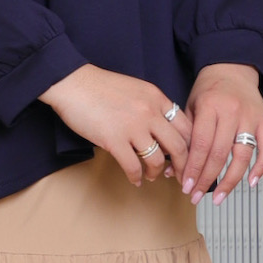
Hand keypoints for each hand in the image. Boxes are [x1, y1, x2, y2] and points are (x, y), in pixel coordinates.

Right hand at [39, 64, 192, 186]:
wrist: (73, 83)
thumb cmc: (99, 87)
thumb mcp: (136, 89)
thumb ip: (152, 107)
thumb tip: (161, 130)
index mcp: (157, 98)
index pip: (186, 126)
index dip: (190, 146)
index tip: (186, 157)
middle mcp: (150, 112)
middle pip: (179, 146)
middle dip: (182, 166)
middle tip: (180, 177)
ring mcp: (133, 127)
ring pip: (158, 159)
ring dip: (156, 172)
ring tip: (151, 176)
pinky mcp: (114, 140)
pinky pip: (133, 166)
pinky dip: (136, 177)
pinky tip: (135, 180)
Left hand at [180, 63, 262, 202]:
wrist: (232, 69)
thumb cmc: (208, 90)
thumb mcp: (190, 106)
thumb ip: (184, 137)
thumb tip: (171, 170)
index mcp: (209, 107)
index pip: (201, 145)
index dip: (193, 169)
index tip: (186, 186)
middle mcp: (232, 112)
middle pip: (219, 154)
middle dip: (206, 179)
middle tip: (196, 196)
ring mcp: (251, 118)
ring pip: (242, 156)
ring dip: (230, 181)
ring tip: (218, 198)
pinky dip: (260, 167)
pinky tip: (250, 183)